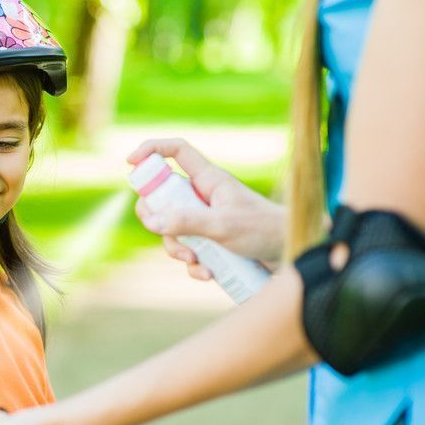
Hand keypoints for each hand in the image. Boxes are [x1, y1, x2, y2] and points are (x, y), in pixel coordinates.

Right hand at [127, 138, 286, 269]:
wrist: (293, 257)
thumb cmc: (265, 230)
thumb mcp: (223, 225)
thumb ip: (186, 222)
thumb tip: (151, 221)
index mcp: (209, 180)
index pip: (177, 152)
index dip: (152, 150)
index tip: (130, 163)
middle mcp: (204, 198)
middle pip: (162, 197)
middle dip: (155, 217)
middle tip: (157, 228)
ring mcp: (206, 221)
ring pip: (172, 230)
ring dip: (177, 249)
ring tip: (195, 261)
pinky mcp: (212, 245)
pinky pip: (189, 253)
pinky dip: (193, 266)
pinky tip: (208, 274)